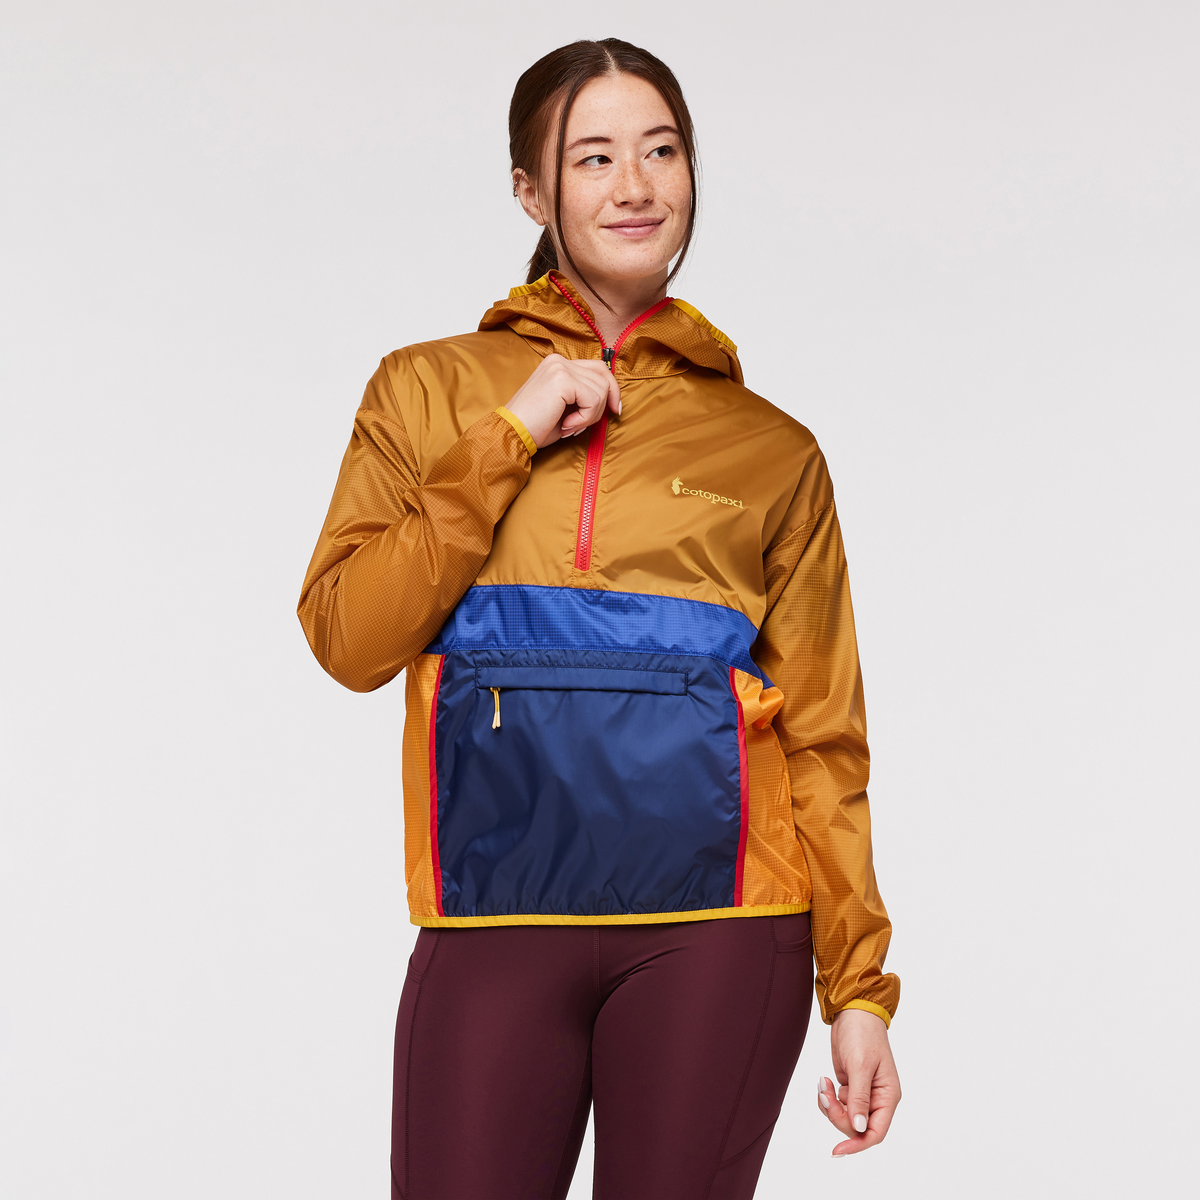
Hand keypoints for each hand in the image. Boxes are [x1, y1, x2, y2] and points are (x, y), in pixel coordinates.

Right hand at [504, 353, 620, 447]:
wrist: (511, 434)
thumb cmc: (535, 426)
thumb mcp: (565, 406)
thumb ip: (583, 396)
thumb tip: (611, 401)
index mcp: (558, 364)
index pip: (598, 368)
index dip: (612, 389)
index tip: (615, 409)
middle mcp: (559, 361)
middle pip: (603, 376)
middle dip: (601, 406)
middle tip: (582, 425)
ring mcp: (560, 368)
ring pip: (601, 390)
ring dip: (590, 415)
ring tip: (569, 426)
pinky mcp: (562, 380)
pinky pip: (592, 399)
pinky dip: (585, 418)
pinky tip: (566, 425)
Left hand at [816, 1008, 900, 1156]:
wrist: (852, 1013)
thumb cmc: (863, 1035)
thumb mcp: (861, 1066)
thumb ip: (859, 1099)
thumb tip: (860, 1128)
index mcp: (888, 1097)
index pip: (876, 1132)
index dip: (858, 1144)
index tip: (838, 1150)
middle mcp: (877, 1099)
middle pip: (856, 1126)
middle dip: (837, 1115)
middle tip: (825, 1094)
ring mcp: (862, 1093)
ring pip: (844, 1116)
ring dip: (829, 1105)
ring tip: (823, 1083)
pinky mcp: (849, 1087)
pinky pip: (836, 1104)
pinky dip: (826, 1097)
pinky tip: (823, 1080)